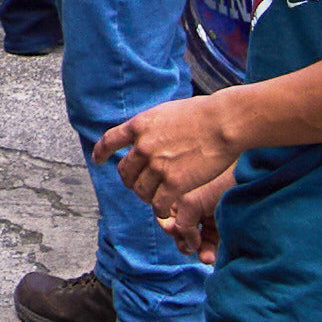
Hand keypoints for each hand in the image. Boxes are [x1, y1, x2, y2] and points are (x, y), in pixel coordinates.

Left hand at [102, 92, 238, 248]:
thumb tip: (145, 137)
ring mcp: (157, 165)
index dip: (101, 152)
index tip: (97, 160)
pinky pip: (158, 204)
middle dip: (131, 181)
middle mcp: (143, 146)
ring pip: (140, 191)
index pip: (110, 141)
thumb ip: (153, 127)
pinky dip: (160, 209)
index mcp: (140, 125)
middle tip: (141, 185)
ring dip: (146, 196)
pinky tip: (166, 210)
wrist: (225, 122)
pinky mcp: (174, 182)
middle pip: (124, 172)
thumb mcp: (168, 112)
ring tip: (157, 197)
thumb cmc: (205, 114)